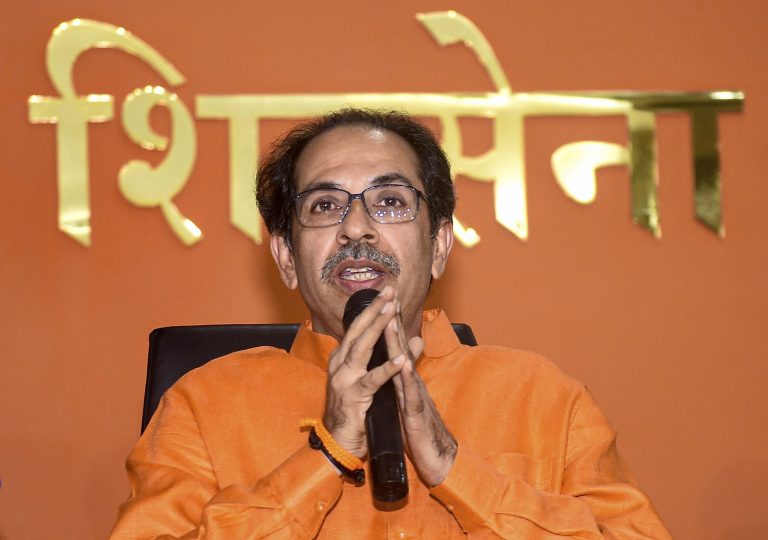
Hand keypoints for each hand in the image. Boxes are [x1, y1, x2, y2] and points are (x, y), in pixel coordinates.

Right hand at [322, 286, 404, 457]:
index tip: (387, 291)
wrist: (339, 441)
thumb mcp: (374, 379)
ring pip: (362, 348)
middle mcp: (340, 364)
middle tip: (389, 291)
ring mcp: (344, 379)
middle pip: (358, 330)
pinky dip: (387, 368)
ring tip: (391, 312)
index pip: (358, 327)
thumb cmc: (356, 408)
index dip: (373, 308)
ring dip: (377, 328)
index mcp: (343, 358)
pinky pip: (372, 380)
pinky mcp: (353, 396)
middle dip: (375, 309)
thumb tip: (415, 340)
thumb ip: (394, 357)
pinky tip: (400, 358)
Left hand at [385, 301, 457, 486]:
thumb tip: (403, 359)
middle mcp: (411, 381)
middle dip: (394, 321)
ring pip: (406, 365)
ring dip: (399, 343)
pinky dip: (408, 378)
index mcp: (404, 378)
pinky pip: (412, 394)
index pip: (395, 346)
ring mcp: (415, 395)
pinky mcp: (417, 413)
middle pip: (401, 347)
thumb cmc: (420, 427)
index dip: (388, 323)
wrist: (437, 456)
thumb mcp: (410, 398)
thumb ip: (406, 377)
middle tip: (390, 296)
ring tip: (391, 322)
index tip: (382, 300)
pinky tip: (404, 365)